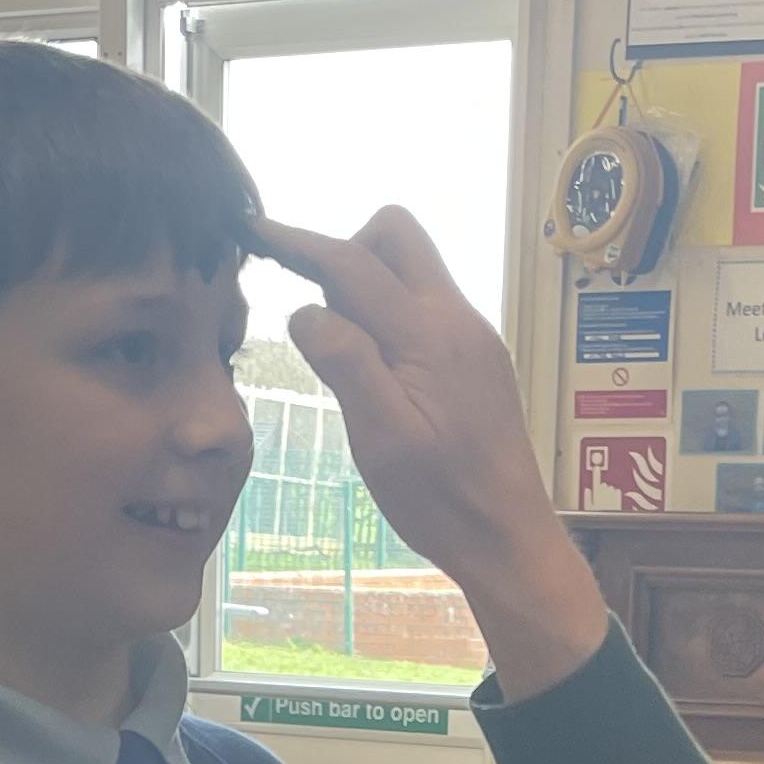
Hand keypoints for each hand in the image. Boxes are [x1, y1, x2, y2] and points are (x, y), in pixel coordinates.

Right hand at [253, 209, 611, 696]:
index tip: (254, 227)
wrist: (509, 536)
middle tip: (320, 317)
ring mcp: (471, 336)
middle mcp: (456, 318)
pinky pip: (425, 307)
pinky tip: (379, 377)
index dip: (298, 242)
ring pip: (411, 270)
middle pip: (395, 237)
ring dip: (367, 289)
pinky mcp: (476, 358)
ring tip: (348, 361)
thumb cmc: (442, 500)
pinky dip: (390, 318)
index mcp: (428, 334)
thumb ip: (345, 364)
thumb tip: (306, 310)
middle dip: (345, 253)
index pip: (352, 264)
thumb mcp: (380, 440)